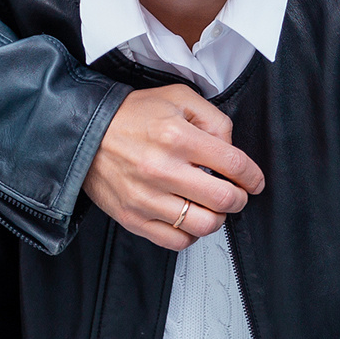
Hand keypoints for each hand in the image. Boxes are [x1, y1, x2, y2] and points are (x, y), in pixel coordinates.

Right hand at [81, 83, 265, 250]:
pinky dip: (190, 234)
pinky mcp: (134, 218)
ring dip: (216, 218)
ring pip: (203, 225)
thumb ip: (213, 118)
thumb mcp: (178, 97)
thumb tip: (231, 145)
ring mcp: (147, 198)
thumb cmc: (131, 115)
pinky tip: (188, 218)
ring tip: (211, 206)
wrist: (85, 133)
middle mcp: (163, 169)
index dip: (252, 176)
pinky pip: (176, 241)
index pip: (234, 164)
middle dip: (238, 199)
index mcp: (177, 137)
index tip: (254, 181)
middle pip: (223, 199)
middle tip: (236, 194)